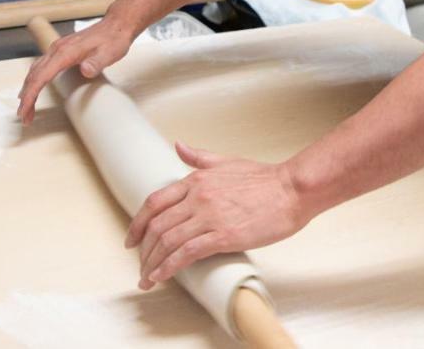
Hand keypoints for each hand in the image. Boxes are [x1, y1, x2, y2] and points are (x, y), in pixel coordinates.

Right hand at [17, 16, 135, 124]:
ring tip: (27, 108)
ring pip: (36, 70)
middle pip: (34, 75)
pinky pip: (42, 66)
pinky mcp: (61, 50)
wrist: (116, 25)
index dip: (31, 95)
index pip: (41, 76)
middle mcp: (57, 49)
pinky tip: (34, 87)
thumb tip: (86, 70)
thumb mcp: (109, 53)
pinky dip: (35, 79)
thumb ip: (96, 62)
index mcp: (65, 52)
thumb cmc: (113, 40)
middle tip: (24, 117)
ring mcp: (58, 49)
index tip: (25, 110)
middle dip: (27, 97)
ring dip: (29, 89)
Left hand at [126, 141, 309, 289]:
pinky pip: (186, 254)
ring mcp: (209, 216)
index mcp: (195, 179)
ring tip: (147, 278)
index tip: (132, 240)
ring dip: (152, 263)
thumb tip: (178, 146)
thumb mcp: (226, 162)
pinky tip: (161, 277)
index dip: (138, 224)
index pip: (154, 202)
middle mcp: (197, 196)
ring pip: (167, 241)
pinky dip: (168, 267)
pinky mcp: (223, 236)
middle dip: (143, 249)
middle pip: (157, 225)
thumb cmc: (264, 178)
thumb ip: (199, 157)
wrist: (292, 190)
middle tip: (140, 264)